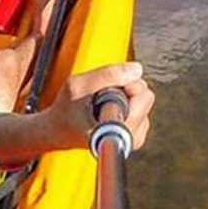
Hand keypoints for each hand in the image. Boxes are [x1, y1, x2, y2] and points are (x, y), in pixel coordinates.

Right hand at [40, 62, 154, 150]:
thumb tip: (137, 69)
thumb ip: (107, 75)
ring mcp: (134, 139)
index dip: (130, 86)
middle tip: (105, 91)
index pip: (142, 97)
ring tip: (105, 101)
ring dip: (129, 94)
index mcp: (114, 130)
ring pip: (146, 100)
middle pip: (146, 96)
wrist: (60, 130)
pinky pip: (144, 108)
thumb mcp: (77, 85)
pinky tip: (112, 106)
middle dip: (129, 87)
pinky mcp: (137, 137)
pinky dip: (131, 102)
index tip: (111, 89)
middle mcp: (128, 138)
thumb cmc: (66, 109)